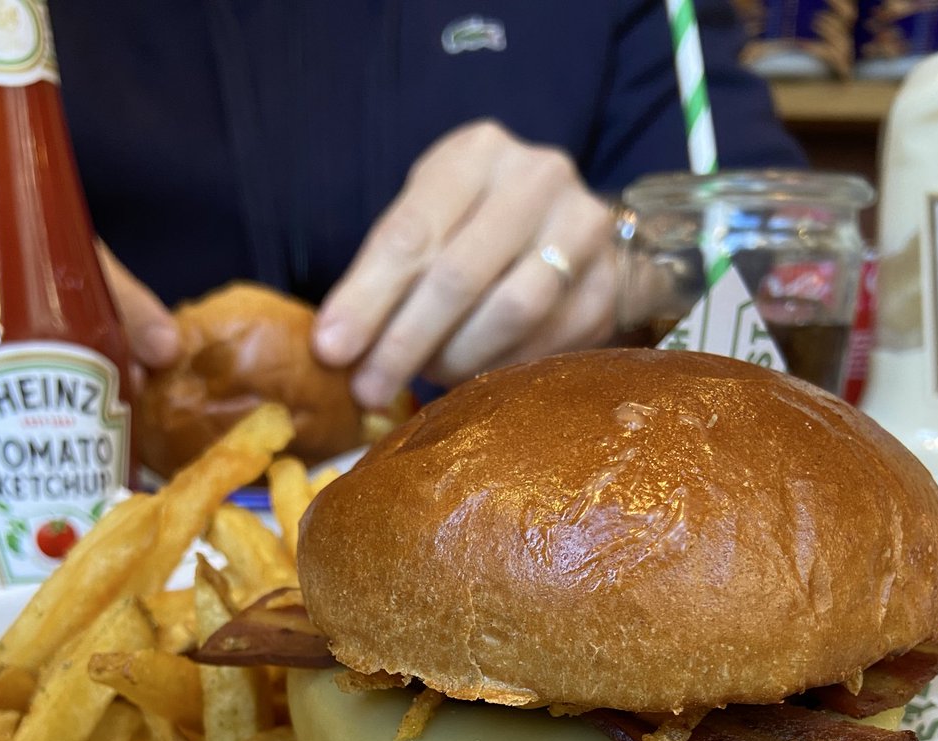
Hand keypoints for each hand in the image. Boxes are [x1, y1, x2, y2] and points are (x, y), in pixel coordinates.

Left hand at [312, 120, 616, 408]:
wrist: (572, 230)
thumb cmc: (475, 227)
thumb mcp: (428, 221)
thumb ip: (386, 270)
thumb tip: (336, 347)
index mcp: (477, 153)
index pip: (411, 232)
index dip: (366, 299)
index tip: (330, 352)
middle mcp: (537, 180)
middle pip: (458, 277)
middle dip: (403, 343)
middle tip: (367, 390)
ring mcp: (583, 231)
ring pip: (509, 313)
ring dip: (452, 360)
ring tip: (420, 381)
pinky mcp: (607, 287)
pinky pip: (543, 344)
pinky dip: (497, 370)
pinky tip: (470, 378)